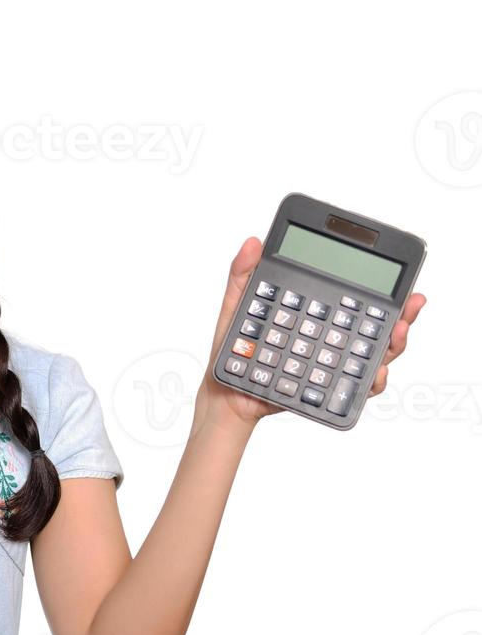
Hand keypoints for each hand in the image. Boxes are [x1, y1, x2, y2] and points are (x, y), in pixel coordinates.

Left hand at [196, 236, 426, 428]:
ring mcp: (332, 362)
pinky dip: (372, 382)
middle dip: (402, 316)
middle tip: (410, 306)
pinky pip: (357, 388)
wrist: (224, 392)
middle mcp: (331, 337)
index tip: (401, 281)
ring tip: (396, 334)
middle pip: (378, 326)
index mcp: (317, 313)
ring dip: (393, 344)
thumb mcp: (237, 305)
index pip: (355, 299)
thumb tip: (252, 242)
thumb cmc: (233, 349)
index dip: (382, 290)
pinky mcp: (326, 387)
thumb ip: (244, 273)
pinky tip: (375, 373)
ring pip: (375, 354)